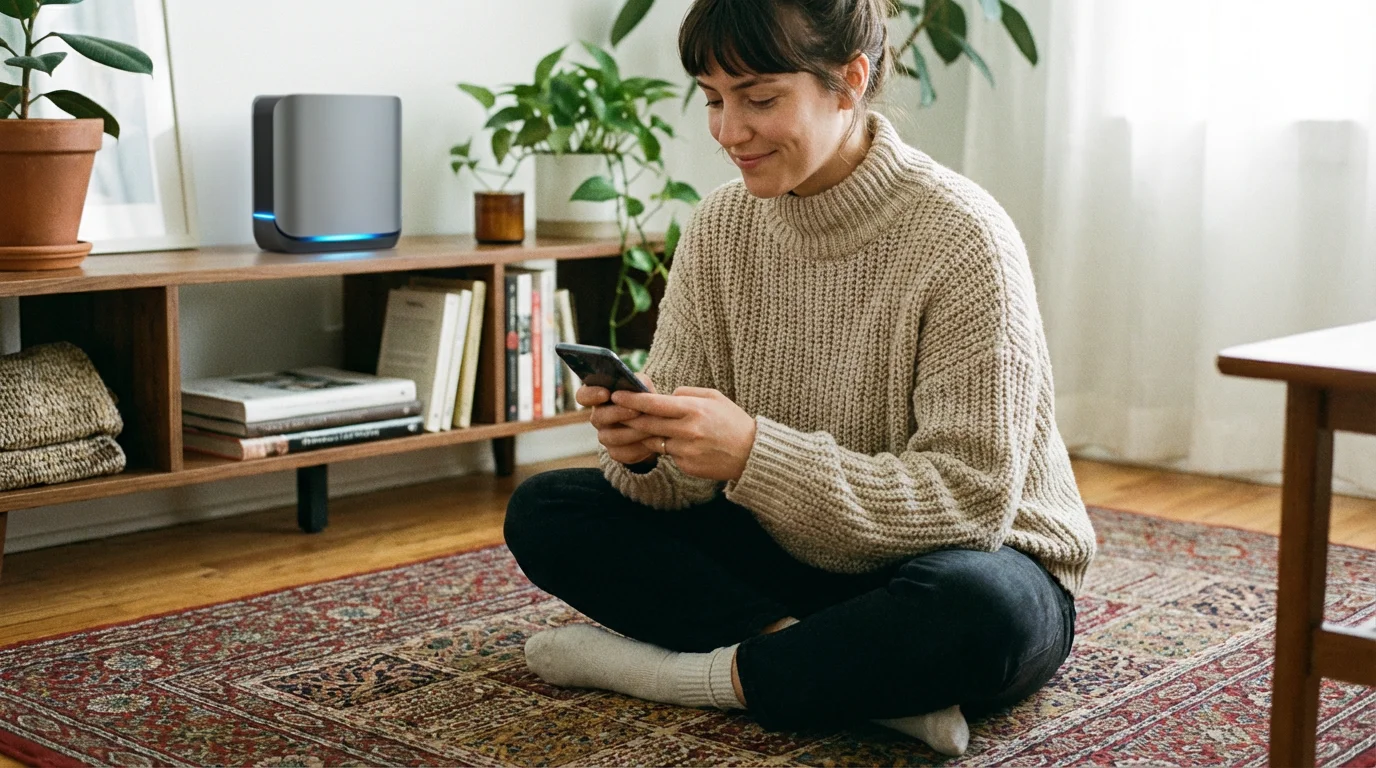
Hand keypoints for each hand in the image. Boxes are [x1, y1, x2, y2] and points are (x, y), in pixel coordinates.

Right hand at [580, 373, 659, 464]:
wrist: (658, 424)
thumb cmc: (646, 399)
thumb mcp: (644, 386)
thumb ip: (639, 382)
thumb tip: (636, 385)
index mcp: (599, 397)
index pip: (583, 395)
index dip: (590, 395)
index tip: (605, 393)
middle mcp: (598, 417)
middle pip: (597, 417)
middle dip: (618, 414)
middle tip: (636, 410)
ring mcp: (605, 436)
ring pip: (611, 437)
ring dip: (632, 432)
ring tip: (650, 427)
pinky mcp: (616, 452)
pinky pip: (622, 453)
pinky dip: (639, 447)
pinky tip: (651, 441)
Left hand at [610, 386, 756, 481]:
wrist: (751, 454)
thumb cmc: (733, 421)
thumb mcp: (714, 397)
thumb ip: (687, 393)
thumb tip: (666, 396)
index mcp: (694, 409)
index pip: (654, 404)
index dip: (633, 400)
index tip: (617, 395)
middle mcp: (687, 430)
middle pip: (648, 423)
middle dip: (629, 417)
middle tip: (616, 411)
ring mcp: (686, 450)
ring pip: (655, 441)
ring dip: (646, 434)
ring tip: (642, 427)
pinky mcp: (686, 465)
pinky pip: (669, 454)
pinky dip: (669, 448)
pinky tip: (679, 444)